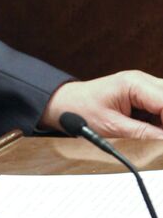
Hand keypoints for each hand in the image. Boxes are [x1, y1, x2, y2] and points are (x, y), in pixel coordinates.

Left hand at [41, 70, 162, 139]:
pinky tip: (153, 131)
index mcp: (134, 83)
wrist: (65, 104)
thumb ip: (143, 134)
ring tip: (154, 135)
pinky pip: (160, 105)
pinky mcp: (142, 94)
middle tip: (158, 137)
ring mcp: (143, 86)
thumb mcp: (113, 127)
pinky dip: (160, 119)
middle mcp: (142, 80)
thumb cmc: (81, 110)